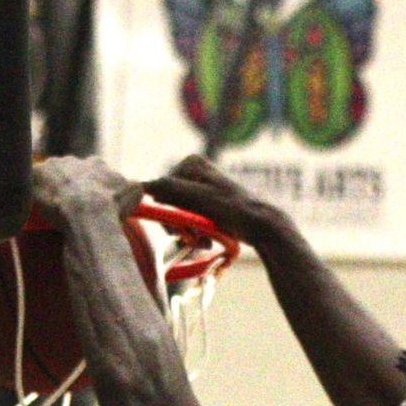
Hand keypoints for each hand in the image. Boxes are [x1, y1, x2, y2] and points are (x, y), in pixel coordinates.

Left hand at [31, 155, 142, 223]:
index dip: (89, 189)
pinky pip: (30, 181)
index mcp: (96, 164)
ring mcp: (53, 166)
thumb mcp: (134, 193)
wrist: (88, 213)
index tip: (87, 204)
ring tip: (49, 206)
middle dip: (67, 187)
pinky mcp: (36, 174)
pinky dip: (31, 191)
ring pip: (49, 176)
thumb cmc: (112, 207)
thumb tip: (133, 186)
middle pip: (68, 173)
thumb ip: (131, 186)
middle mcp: (74, 160)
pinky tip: (31, 203)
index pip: (91, 173)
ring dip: (49, 188)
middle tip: (66, 207)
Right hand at [145, 155, 290, 249]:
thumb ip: (173, 190)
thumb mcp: (201, 199)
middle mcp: (192, 172)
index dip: (168, 215)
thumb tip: (143, 185)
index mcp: (190, 164)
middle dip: (179, 225)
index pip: (160, 192)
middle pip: (168, 204)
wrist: (262, 226)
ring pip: (177, 216)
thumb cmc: (234, 210)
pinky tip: (208, 239)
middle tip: (196, 239)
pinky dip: (195, 232)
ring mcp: (198, 189)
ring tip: (205, 241)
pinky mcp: (204, 204)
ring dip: (188, 233)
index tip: (183, 231)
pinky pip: (188, 221)